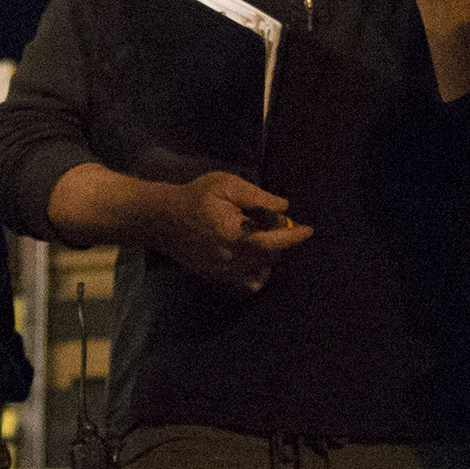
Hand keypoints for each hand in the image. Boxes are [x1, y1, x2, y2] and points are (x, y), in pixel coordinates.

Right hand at [145, 172, 313, 290]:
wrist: (161, 219)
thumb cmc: (195, 197)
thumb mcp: (225, 185)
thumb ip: (256, 196)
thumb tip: (284, 206)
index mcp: (232, 233)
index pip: (272, 241)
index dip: (293, 236)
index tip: (308, 230)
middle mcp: (229, 257)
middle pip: (270, 258)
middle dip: (279, 242)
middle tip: (274, 223)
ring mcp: (222, 271)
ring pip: (261, 272)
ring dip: (269, 257)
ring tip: (261, 238)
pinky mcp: (216, 277)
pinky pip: (247, 283)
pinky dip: (256, 272)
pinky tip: (252, 255)